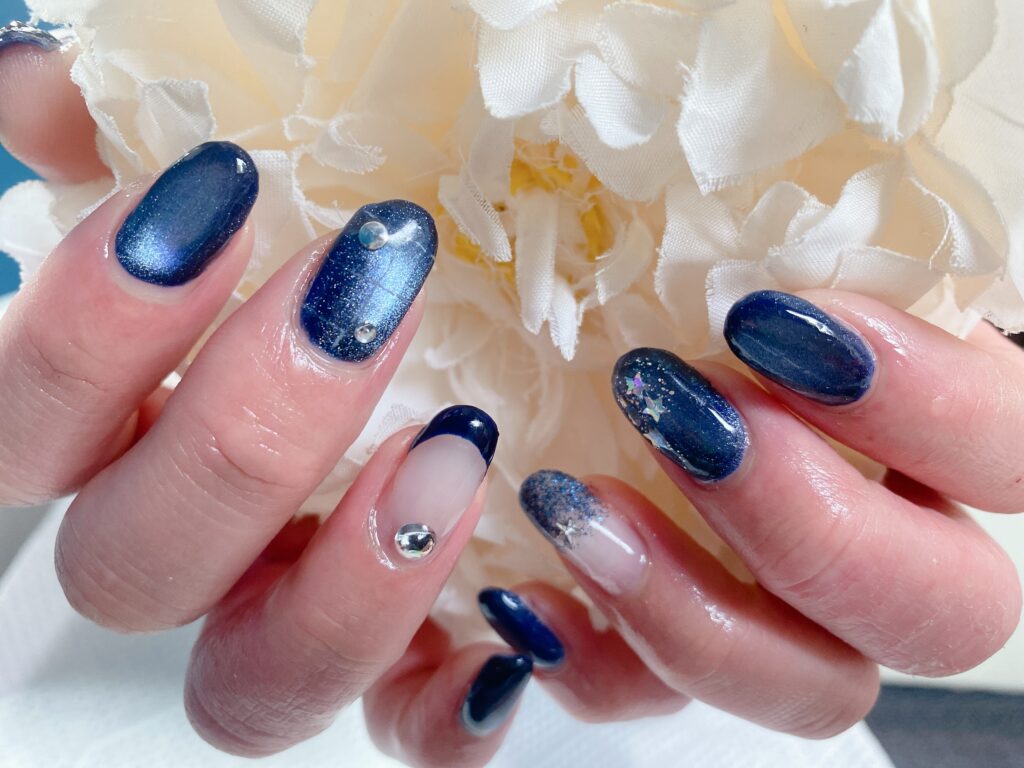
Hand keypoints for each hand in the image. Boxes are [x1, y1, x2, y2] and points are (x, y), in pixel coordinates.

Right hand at [0, 31, 532, 764]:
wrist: (423, 344)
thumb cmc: (316, 262)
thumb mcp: (225, 198)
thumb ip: (118, 142)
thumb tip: (41, 69)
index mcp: (111, 437)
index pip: (27, 425)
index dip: (96, 330)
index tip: (223, 196)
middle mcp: (181, 548)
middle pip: (133, 565)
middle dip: (245, 432)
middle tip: (367, 294)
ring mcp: (281, 622)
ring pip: (250, 687)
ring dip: (345, 587)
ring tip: (457, 449)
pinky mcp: (394, 668)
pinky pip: (400, 738)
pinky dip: (442, 713)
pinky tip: (510, 638)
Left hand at [494, 289, 1021, 738]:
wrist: (509, 344)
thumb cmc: (620, 257)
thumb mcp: (698, 232)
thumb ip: (770, 243)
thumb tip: (768, 271)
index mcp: (917, 423)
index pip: (1008, 447)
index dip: (928, 402)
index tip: (765, 320)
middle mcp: (876, 535)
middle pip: (950, 611)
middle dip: (816, 527)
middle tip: (685, 426)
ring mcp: (781, 613)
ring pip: (821, 689)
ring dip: (698, 612)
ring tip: (571, 505)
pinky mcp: (672, 650)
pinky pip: (660, 706)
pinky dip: (595, 666)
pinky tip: (521, 598)